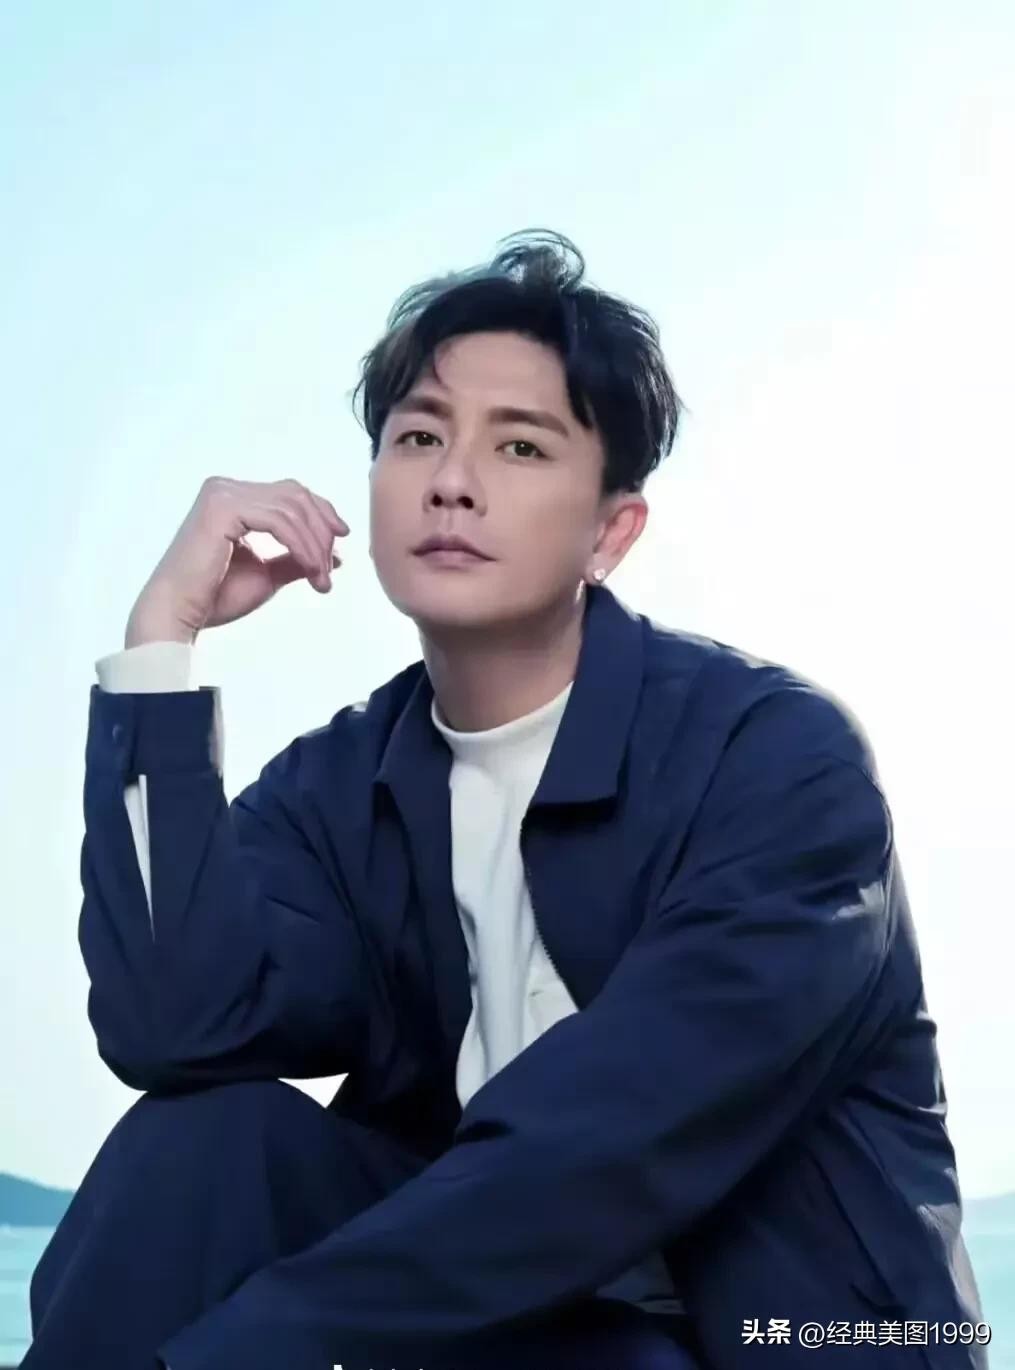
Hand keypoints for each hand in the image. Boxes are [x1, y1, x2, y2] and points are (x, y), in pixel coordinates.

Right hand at [125, 476, 349, 646]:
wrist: (180, 614)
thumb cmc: (217, 597)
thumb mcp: (268, 573)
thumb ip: (297, 559)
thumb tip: (337, 554)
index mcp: (234, 498)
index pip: (290, 494)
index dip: (321, 513)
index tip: (342, 540)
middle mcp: (227, 488)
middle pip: (295, 496)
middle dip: (321, 531)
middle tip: (330, 568)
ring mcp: (223, 494)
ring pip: (292, 509)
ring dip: (315, 546)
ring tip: (320, 579)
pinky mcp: (223, 508)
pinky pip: (280, 521)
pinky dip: (302, 546)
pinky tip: (310, 570)